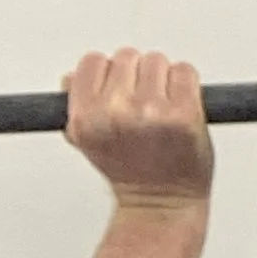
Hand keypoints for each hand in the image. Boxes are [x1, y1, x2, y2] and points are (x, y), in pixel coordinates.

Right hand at [63, 51, 212, 210]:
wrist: (161, 201)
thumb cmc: (128, 171)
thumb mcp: (87, 140)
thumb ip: (77, 106)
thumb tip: (71, 78)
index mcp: (86, 118)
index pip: (92, 63)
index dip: (106, 74)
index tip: (116, 89)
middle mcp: (116, 112)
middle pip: (126, 57)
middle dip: (135, 77)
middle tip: (141, 106)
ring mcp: (152, 111)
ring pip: (156, 61)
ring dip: (161, 80)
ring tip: (159, 109)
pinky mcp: (184, 112)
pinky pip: (185, 72)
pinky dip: (185, 85)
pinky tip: (178, 108)